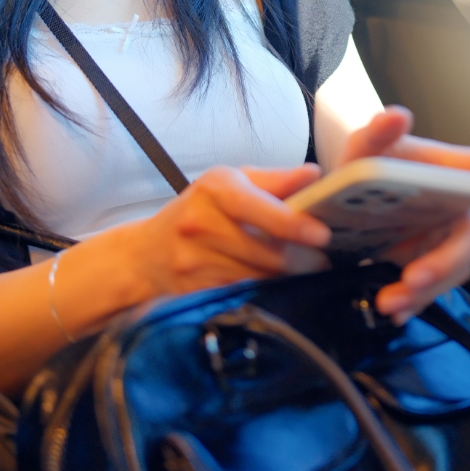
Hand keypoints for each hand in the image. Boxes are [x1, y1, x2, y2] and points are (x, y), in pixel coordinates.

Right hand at [124, 164, 331, 297]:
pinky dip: (267, 292)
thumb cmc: (199, 210)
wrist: (146, 254)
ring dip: (289, 278)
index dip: (295, 225)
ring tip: (306, 271)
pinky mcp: (196, 291)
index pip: (262, 209)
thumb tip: (316, 175)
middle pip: (267, 252)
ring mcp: (196, 261)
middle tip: (323, 259)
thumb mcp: (231, 183)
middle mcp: (202, 223)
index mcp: (216, 188)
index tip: (324, 235)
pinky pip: (244, 295)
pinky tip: (278, 286)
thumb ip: (276, 179)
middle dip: (304, 259)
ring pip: (260, 278)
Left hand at [336, 106, 469, 322]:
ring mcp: (445, 237)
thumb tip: (396, 115)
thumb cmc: (370, 162)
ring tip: (390, 301)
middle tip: (414, 277)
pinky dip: (416, 302)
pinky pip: (436, 288)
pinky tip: (395, 310)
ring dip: (426, 290)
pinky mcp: (432, 263)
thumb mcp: (364, 147)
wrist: (351, 197)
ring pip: (454, 269)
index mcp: (447, 169)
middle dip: (447, 260)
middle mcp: (455, 205)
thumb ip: (376, 131)